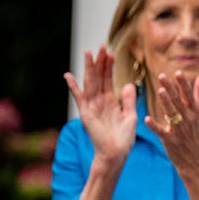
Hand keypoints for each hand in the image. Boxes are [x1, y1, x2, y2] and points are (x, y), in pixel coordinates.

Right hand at [64, 46, 135, 164]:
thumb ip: (128, 100)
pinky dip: (73, 87)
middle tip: (101, 46)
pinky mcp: (86, 113)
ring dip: (89, 68)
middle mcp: (99, 102)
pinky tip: (68, 75)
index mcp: (110, 102)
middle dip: (100, 62)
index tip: (111, 52)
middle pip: (99, 77)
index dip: (109, 66)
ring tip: (88, 52)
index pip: (108, 79)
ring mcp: (91, 106)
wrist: (116, 153)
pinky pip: (79, 97)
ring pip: (90, 83)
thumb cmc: (124, 139)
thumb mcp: (131, 116)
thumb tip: (128, 84)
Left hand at [145, 68, 198, 172]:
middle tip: (162, 76)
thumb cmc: (196, 131)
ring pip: (172, 114)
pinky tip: (147, 119)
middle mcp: (188, 119)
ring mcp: (180, 130)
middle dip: (171, 89)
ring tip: (160, 91)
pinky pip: (161, 132)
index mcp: (195, 111)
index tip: (178, 72)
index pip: (189, 95)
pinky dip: (154, 126)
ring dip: (166, 103)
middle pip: (179, 101)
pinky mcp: (170, 141)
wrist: (195, 159)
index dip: (184, 84)